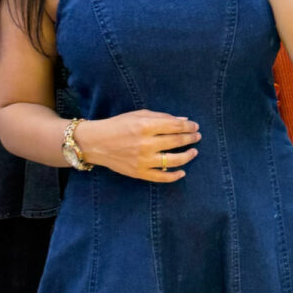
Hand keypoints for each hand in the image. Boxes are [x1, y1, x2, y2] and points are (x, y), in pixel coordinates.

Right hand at [77, 110, 200, 182]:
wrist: (96, 143)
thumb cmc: (117, 125)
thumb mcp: (138, 115)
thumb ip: (161, 117)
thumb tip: (184, 120)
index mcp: (145, 126)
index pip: (174, 126)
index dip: (188, 126)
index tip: (195, 126)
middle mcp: (145, 144)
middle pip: (176, 141)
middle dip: (190, 138)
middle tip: (197, 136)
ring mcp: (143, 160)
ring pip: (173, 160)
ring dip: (187, 156)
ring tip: (194, 152)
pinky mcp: (139, 173)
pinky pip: (161, 177)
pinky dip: (174, 176)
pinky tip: (182, 172)